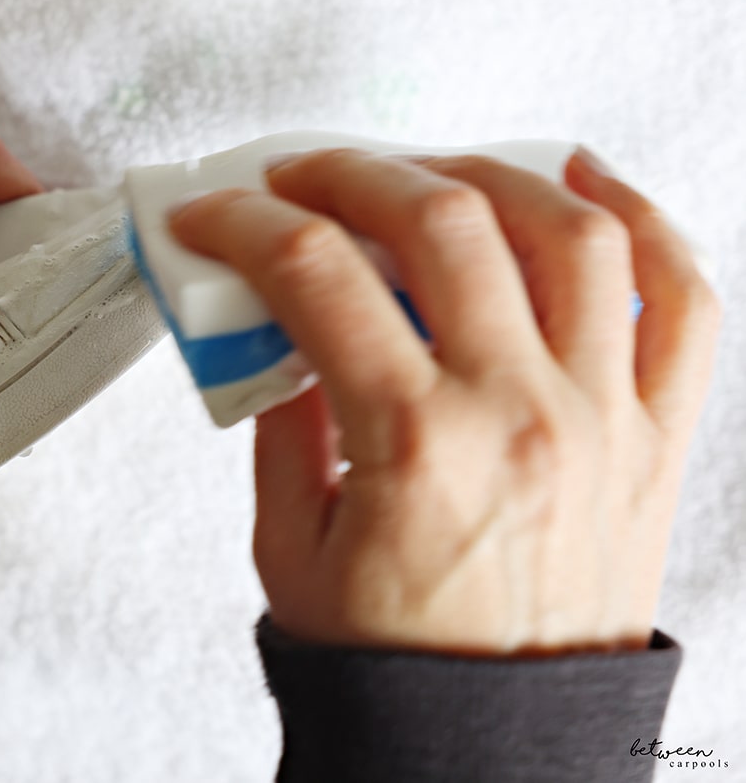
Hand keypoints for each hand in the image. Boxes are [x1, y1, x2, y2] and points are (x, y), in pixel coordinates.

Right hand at [170, 149, 718, 653]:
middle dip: (350, 171)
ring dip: (486, 173)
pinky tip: (587, 183)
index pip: (316, 274)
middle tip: (302, 178)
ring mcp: (603, 417)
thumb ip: (282, 423)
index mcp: (415, 445)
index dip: (245, 222)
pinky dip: (645, 221)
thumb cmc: (395, 662)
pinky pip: (682, 303)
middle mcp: (520, 413)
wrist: (491, 747)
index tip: (213, 214)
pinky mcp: (655, 437)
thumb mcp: (289, 545)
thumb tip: (280, 330)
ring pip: (569, 232)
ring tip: (427, 174)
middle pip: (439, 220)